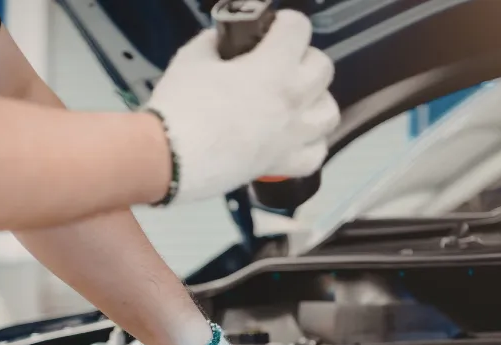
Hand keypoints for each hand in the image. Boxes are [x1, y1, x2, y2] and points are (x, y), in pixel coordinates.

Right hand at [144, 9, 339, 203]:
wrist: (170, 158)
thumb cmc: (180, 109)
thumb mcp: (191, 59)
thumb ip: (213, 44)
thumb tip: (220, 42)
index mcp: (273, 68)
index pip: (299, 28)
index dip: (286, 23)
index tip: (274, 28)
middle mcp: (291, 101)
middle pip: (324, 67)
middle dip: (305, 58)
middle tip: (283, 62)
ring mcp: (291, 135)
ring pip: (329, 112)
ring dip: (317, 101)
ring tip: (296, 100)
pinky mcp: (281, 164)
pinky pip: (316, 155)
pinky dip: (311, 144)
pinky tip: (295, 137)